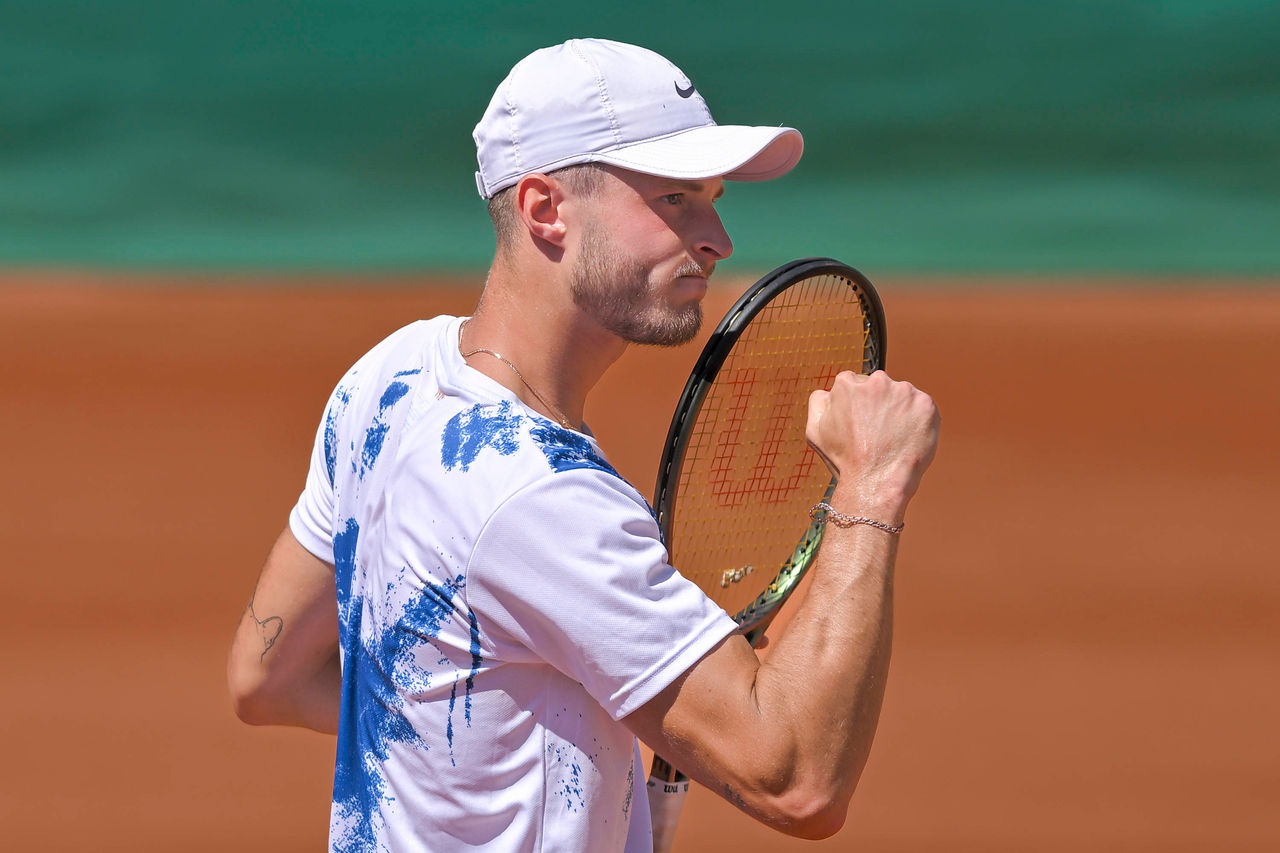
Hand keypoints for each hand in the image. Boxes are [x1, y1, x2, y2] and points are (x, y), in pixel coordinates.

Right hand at [805, 371, 939, 519]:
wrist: (875, 482)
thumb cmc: (844, 460)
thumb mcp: (815, 430)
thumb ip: (818, 402)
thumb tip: (829, 391)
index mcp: (847, 383)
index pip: (856, 384)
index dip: (859, 407)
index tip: (861, 425)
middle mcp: (877, 381)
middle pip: (880, 387)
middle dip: (880, 406)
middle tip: (877, 434)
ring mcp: (904, 391)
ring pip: (903, 397)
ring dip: (900, 413)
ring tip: (893, 439)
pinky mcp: (926, 404)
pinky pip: (923, 408)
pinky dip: (918, 422)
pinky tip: (907, 440)